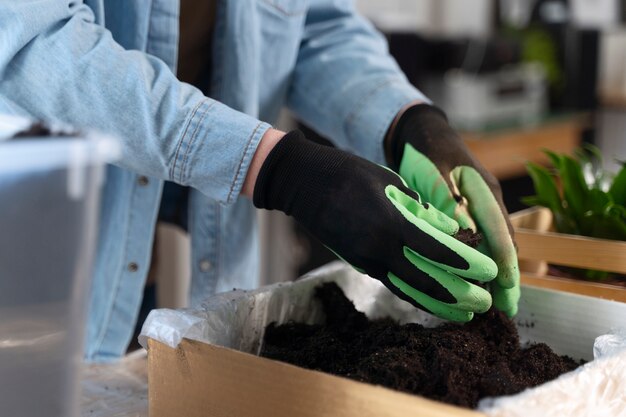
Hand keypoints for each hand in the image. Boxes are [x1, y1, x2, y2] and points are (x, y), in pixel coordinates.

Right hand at [253, 130, 498, 321]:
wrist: (304, 184)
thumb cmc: (349, 173)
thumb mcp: (390, 182)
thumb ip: (421, 210)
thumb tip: (450, 229)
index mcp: (391, 224)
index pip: (439, 251)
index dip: (467, 264)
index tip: (490, 272)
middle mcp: (379, 249)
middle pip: (427, 280)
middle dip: (459, 294)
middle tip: (485, 304)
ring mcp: (366, 260)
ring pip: (408, 290)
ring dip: (438, 305)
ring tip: (464, 316)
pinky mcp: (358, 263)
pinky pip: (392, 283)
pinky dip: (415, 295)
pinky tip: (431, 300)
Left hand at [387, 104, 519, 316]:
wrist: (424, 137)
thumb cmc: (427, 154)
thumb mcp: (434, 175)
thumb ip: (447, 203)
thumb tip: (464, 238)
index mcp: (484, 193)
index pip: (500, 234)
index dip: (505, 264)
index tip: (507, 290)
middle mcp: (488, 204)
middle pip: (502, 246)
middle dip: (506, 279)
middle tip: (506, 311)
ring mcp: (481, 209)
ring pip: (493, 248)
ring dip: (495, 275)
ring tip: (495, 306)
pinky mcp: (469, 214)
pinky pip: (479, 244)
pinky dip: (480, 264)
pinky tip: (474, 283)